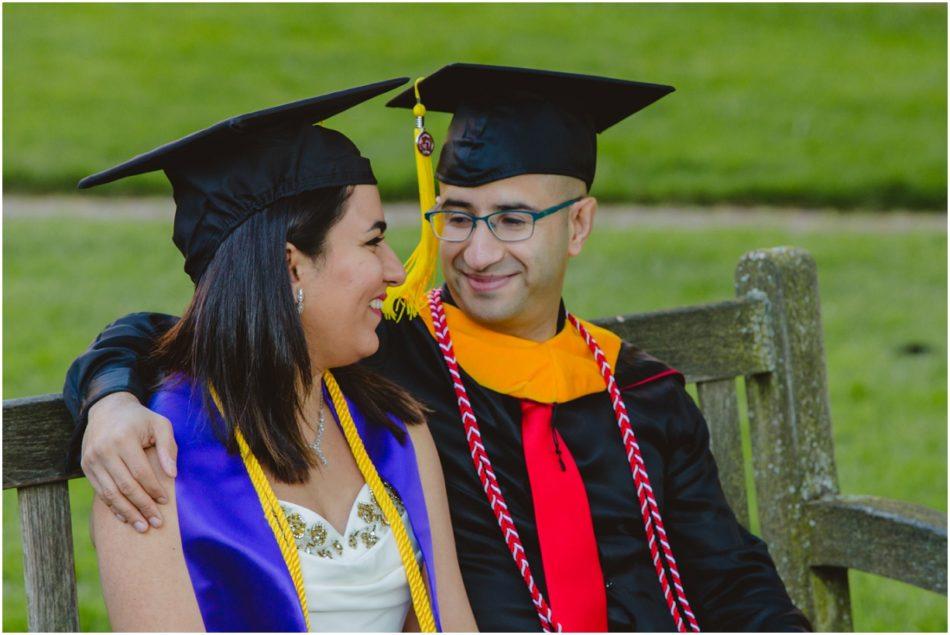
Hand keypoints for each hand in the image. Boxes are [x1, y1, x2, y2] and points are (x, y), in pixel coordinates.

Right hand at [82, 392, 177, 532]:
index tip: (165, 502)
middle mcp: (103, 450)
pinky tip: (126, 517)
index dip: (153, 489)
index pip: (141, 472)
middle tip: (156, 523)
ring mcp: (91, 460)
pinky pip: (100, 492)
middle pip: (125, 486)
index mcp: (123, 438)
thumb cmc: (140, 419)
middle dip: (142, 507)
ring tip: (142, 526)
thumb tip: (172, 475)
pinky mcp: (85, 466)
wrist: (108, 408)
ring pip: (110, 493)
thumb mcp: (161, 424)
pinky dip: (113, 507)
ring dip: (127, 513)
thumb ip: (168, 448)